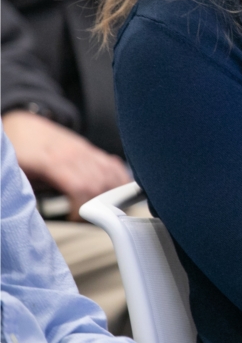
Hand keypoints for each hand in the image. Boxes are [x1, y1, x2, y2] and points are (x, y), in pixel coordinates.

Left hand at [3, 110, 130, 218]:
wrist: (24, 125)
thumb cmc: (19, 151)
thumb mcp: (19, 173)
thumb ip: (31, 191)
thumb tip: (36, 212)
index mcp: (54, 162)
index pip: (81, 187)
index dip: (84, 206)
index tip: (76, 217)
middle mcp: (75, 155)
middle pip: (101, 183)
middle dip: (101, 205)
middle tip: (91, 216)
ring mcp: (86, 151)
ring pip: (112, 173)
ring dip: (115, 193)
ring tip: (107, 208)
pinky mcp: (92, 150)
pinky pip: (114, 165)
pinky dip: (121, 179)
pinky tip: (120, 190)